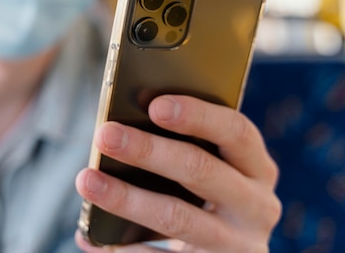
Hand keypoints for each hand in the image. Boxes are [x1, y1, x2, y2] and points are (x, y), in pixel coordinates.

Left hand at [75, 95, 280, 252]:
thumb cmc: (209, 195)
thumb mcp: (213, 169)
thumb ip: (183, 146)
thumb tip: (116, 130)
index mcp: (257, 168)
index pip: (236, 132)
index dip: (198, 115)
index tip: (155, 105)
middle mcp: (256, 206)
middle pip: (200, 170)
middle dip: (148, 150)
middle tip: (105, 135)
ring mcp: (237, 245)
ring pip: (176, 217)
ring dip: (126, 198)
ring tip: (86, 181)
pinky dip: (124, 246)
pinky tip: (92, 235)